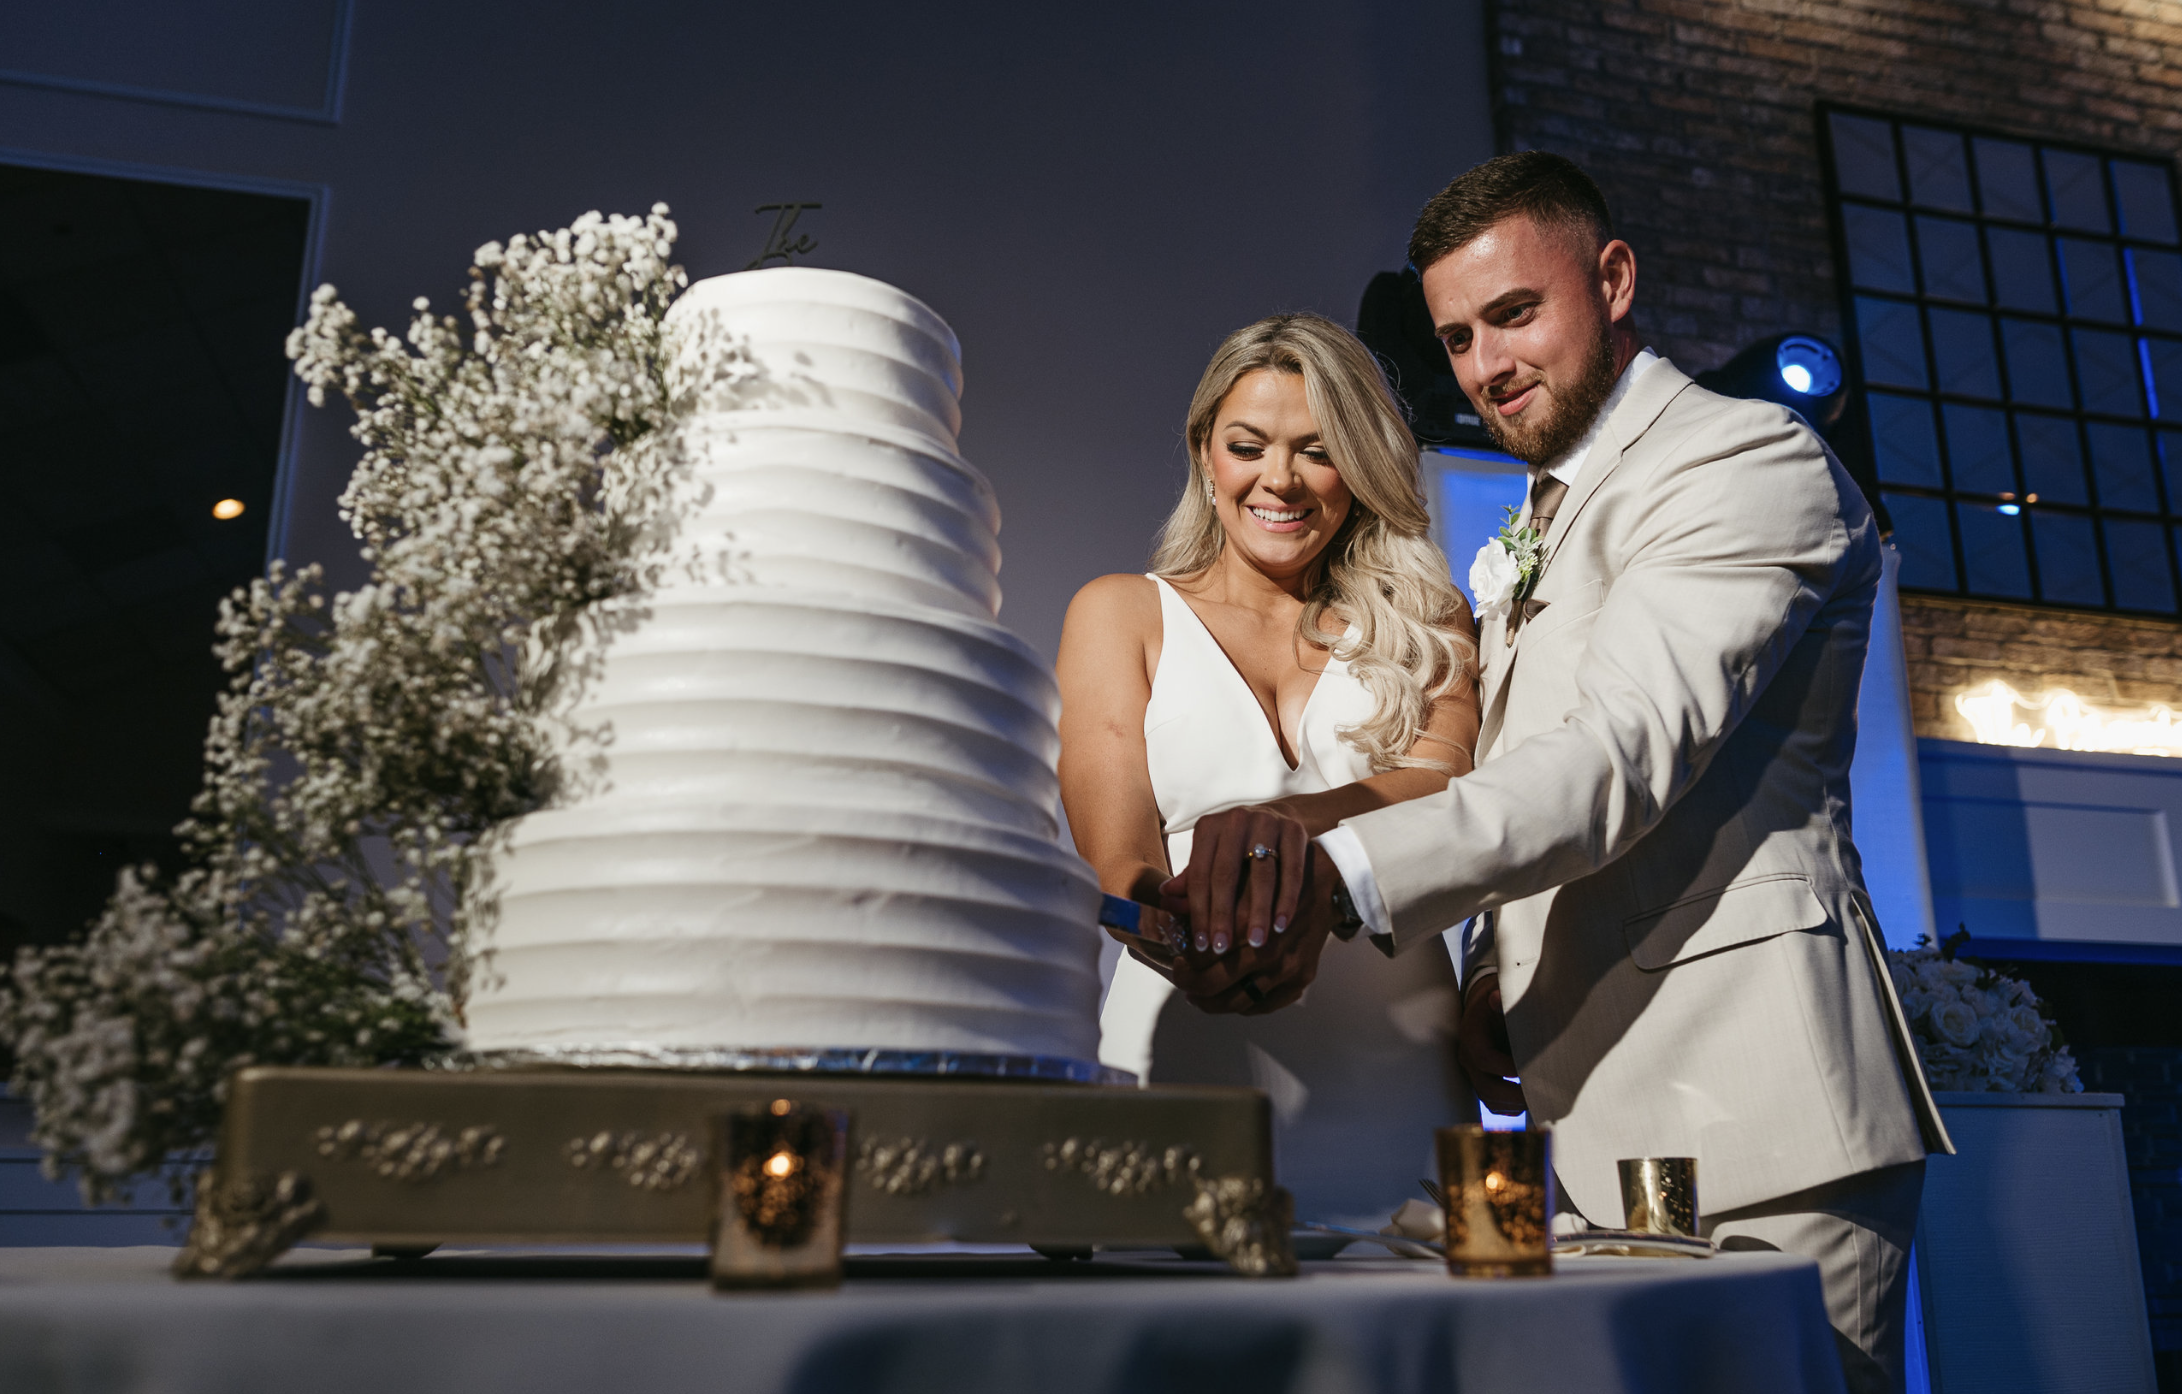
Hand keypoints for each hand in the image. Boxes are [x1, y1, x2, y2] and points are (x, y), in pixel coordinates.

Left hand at [1158, 803, 1310, 954]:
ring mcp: (1267, 823)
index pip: (1200, 875)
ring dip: (1259, 912)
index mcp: (1209, 828)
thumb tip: (1165, 898)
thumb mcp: (1212, 856)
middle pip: (1227, 874)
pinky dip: (1287, 900)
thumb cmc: (1238, 846)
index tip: (1201, 943)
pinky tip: (1281, 925)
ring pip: (1262, 874)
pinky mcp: (1294, 832)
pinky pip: (1291, 871)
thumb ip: (1192, 878)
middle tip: (1223, 947)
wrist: (1280, 816)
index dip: (1199, 911)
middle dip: (1223, 915)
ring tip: (1256, 942)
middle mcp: (1235, 821)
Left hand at [1167, 845, 1337, 1014]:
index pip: (1201, 957)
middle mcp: (1268, 950)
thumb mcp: (1238, 875)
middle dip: (1191, 986)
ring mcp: (1287, 968)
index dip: (1183, 964)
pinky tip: (1230, 996)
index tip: (1177, 960)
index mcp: (1247, 924)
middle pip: (1215, 984)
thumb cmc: (1277, 877)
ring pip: (1238, 1002)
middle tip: (1183, 980)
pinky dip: (1243, 1006)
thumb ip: (1201, 889)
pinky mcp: (1302, 978)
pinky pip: (1265, 1005)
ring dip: (1213, 1002)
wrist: (1327, 883)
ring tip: (1199, 994)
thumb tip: (1165, 898)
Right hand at [1455, 974, 1526, 1115]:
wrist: (1486, 1006)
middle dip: (1514, 1095)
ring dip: (1514, 1104)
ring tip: (1540, 1101)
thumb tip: (1496, 997)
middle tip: (1541, 1095)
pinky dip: (1510, 1107)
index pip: (1483, 1058)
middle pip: (1485, 1086)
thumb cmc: (1497, 1002)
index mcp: (1471, 1035)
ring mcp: (1473, 1072)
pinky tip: (1529, 1103)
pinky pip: (1492, 1102)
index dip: (1506, 1067)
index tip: (1530, 1070)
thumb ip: (1502, 1000)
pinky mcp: (1482, 1080)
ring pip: (1489, 1098)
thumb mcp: (1499, 995)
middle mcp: (1468, 1057)